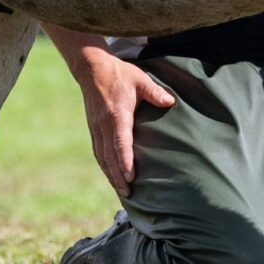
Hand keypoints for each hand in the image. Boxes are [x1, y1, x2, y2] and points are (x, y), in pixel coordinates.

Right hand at [69, 41, 174, 196]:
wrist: (93, 70)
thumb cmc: (120, 74)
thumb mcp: (140, 79)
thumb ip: (155, 92)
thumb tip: (171, 102)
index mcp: (116, 115)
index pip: (120, 142)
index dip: (125, 160)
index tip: (131, 176)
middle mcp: (103, 125)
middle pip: (109, 156)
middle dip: (118, 176)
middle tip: (128, 193)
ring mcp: (96, 129)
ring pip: (102, 157)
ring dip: (111, 175)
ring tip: (122, 190)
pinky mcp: (93, 130)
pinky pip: (98, 152)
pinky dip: (105, 166)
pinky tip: (112, 176)